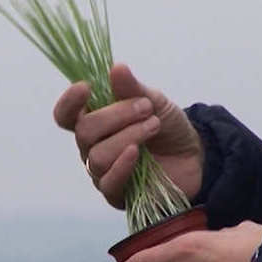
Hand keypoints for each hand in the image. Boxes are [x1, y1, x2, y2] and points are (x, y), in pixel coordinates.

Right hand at [53, 63, 203, 208]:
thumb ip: (134, 88)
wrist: (195, 155)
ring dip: (128, 136)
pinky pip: (109, 182)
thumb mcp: (154, 102)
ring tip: (154, 126)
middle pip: (84, 132)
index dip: (69, 102)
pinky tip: (137, 152)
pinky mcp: (117, 194)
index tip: (86, 86)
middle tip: (146, 107)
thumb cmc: (167, 127)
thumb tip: (117, 68)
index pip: (66, 115)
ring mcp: (102, 172)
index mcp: (94, 122)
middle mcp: (92, 148)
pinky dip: (122, 165)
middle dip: (115, 115)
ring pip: (97, 156)